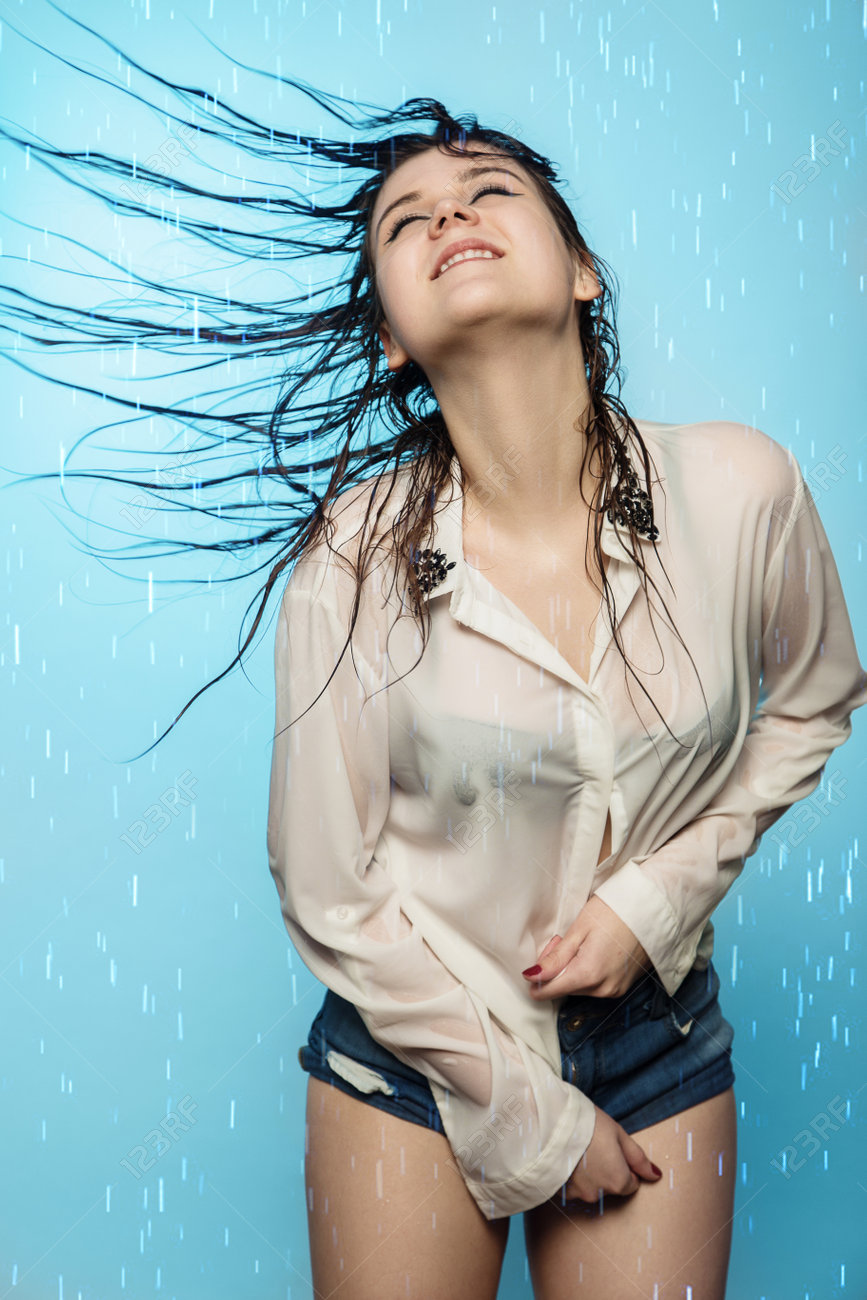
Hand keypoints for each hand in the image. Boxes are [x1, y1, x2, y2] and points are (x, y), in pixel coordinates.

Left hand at [522, 895, 653, 999]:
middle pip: (564, 988)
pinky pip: (595, 986)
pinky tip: (595, 951)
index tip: (542, 956)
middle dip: (557, 967)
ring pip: (579, 987)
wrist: (650, 910)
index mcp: (588, 974)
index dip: (537, 976)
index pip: (548, 991)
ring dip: (572, 969)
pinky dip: (588, 972)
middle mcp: (602, 989)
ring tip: (583, 942)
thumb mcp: (579, 930)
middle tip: (564, 939)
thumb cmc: (614, 912)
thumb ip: (556, 958)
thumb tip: (532, 976)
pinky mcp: (623, 987)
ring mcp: (615, 990)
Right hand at [557, 1105, 661, 1206]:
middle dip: (607, 1170)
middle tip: (595, 1146)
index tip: (613, 1149)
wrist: (549, 1125)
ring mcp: (578, 1195)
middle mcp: (599, 1194)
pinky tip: (566, 1158)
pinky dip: (572, 1176)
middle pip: (611, 1186)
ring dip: (589, 1174)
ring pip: (591, 1187)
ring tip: (578, 1150)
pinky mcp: (560, 1192)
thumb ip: (639, 1159)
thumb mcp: (619, 1134)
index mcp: (618, 1181)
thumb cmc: (587, 1126)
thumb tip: (656, 1175)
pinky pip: (572, 1187)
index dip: (624, 1166)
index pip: (631, 1184)